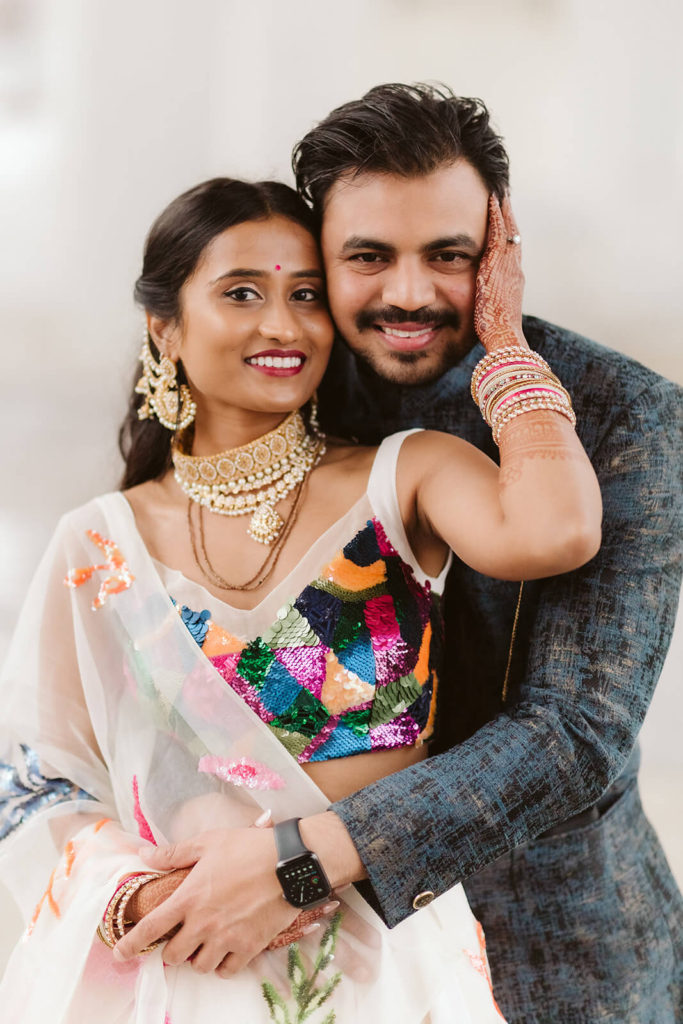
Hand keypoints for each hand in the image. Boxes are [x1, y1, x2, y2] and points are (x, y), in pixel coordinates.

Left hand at [113, 825, 299, 975]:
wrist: (289, 863)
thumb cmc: (247, 848)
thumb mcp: (208, 843)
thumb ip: (173, 853)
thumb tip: (144, 855)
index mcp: (189, 898)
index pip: (151, 928)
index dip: (131, 944)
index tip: (120, 953)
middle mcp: (203, 923)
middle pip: (173, 956)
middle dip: (173, 950)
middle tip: (181, 938)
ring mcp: (226, 938)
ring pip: (199, 966)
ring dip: (197, 958)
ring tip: (205, 944)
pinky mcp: (249, 947)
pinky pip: (227, 971)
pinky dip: (222, 965)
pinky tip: (225, 951)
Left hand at [474, 193, 526, 351]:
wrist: (505, 337)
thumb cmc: (497, 333)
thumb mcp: (492, 312)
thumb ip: (488, 301)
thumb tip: (481, 301)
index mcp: (513, 280)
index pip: (509, 249)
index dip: (506, 232)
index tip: (501, 215)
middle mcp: (514, 268)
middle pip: (512, 234)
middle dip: (507, 214)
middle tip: (502, 193)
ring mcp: (509, 264)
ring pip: (508, 229)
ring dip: (503, 209)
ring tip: (497, 190)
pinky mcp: (500, 263)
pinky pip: (499, 232)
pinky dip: (496, 215)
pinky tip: (490, 200)